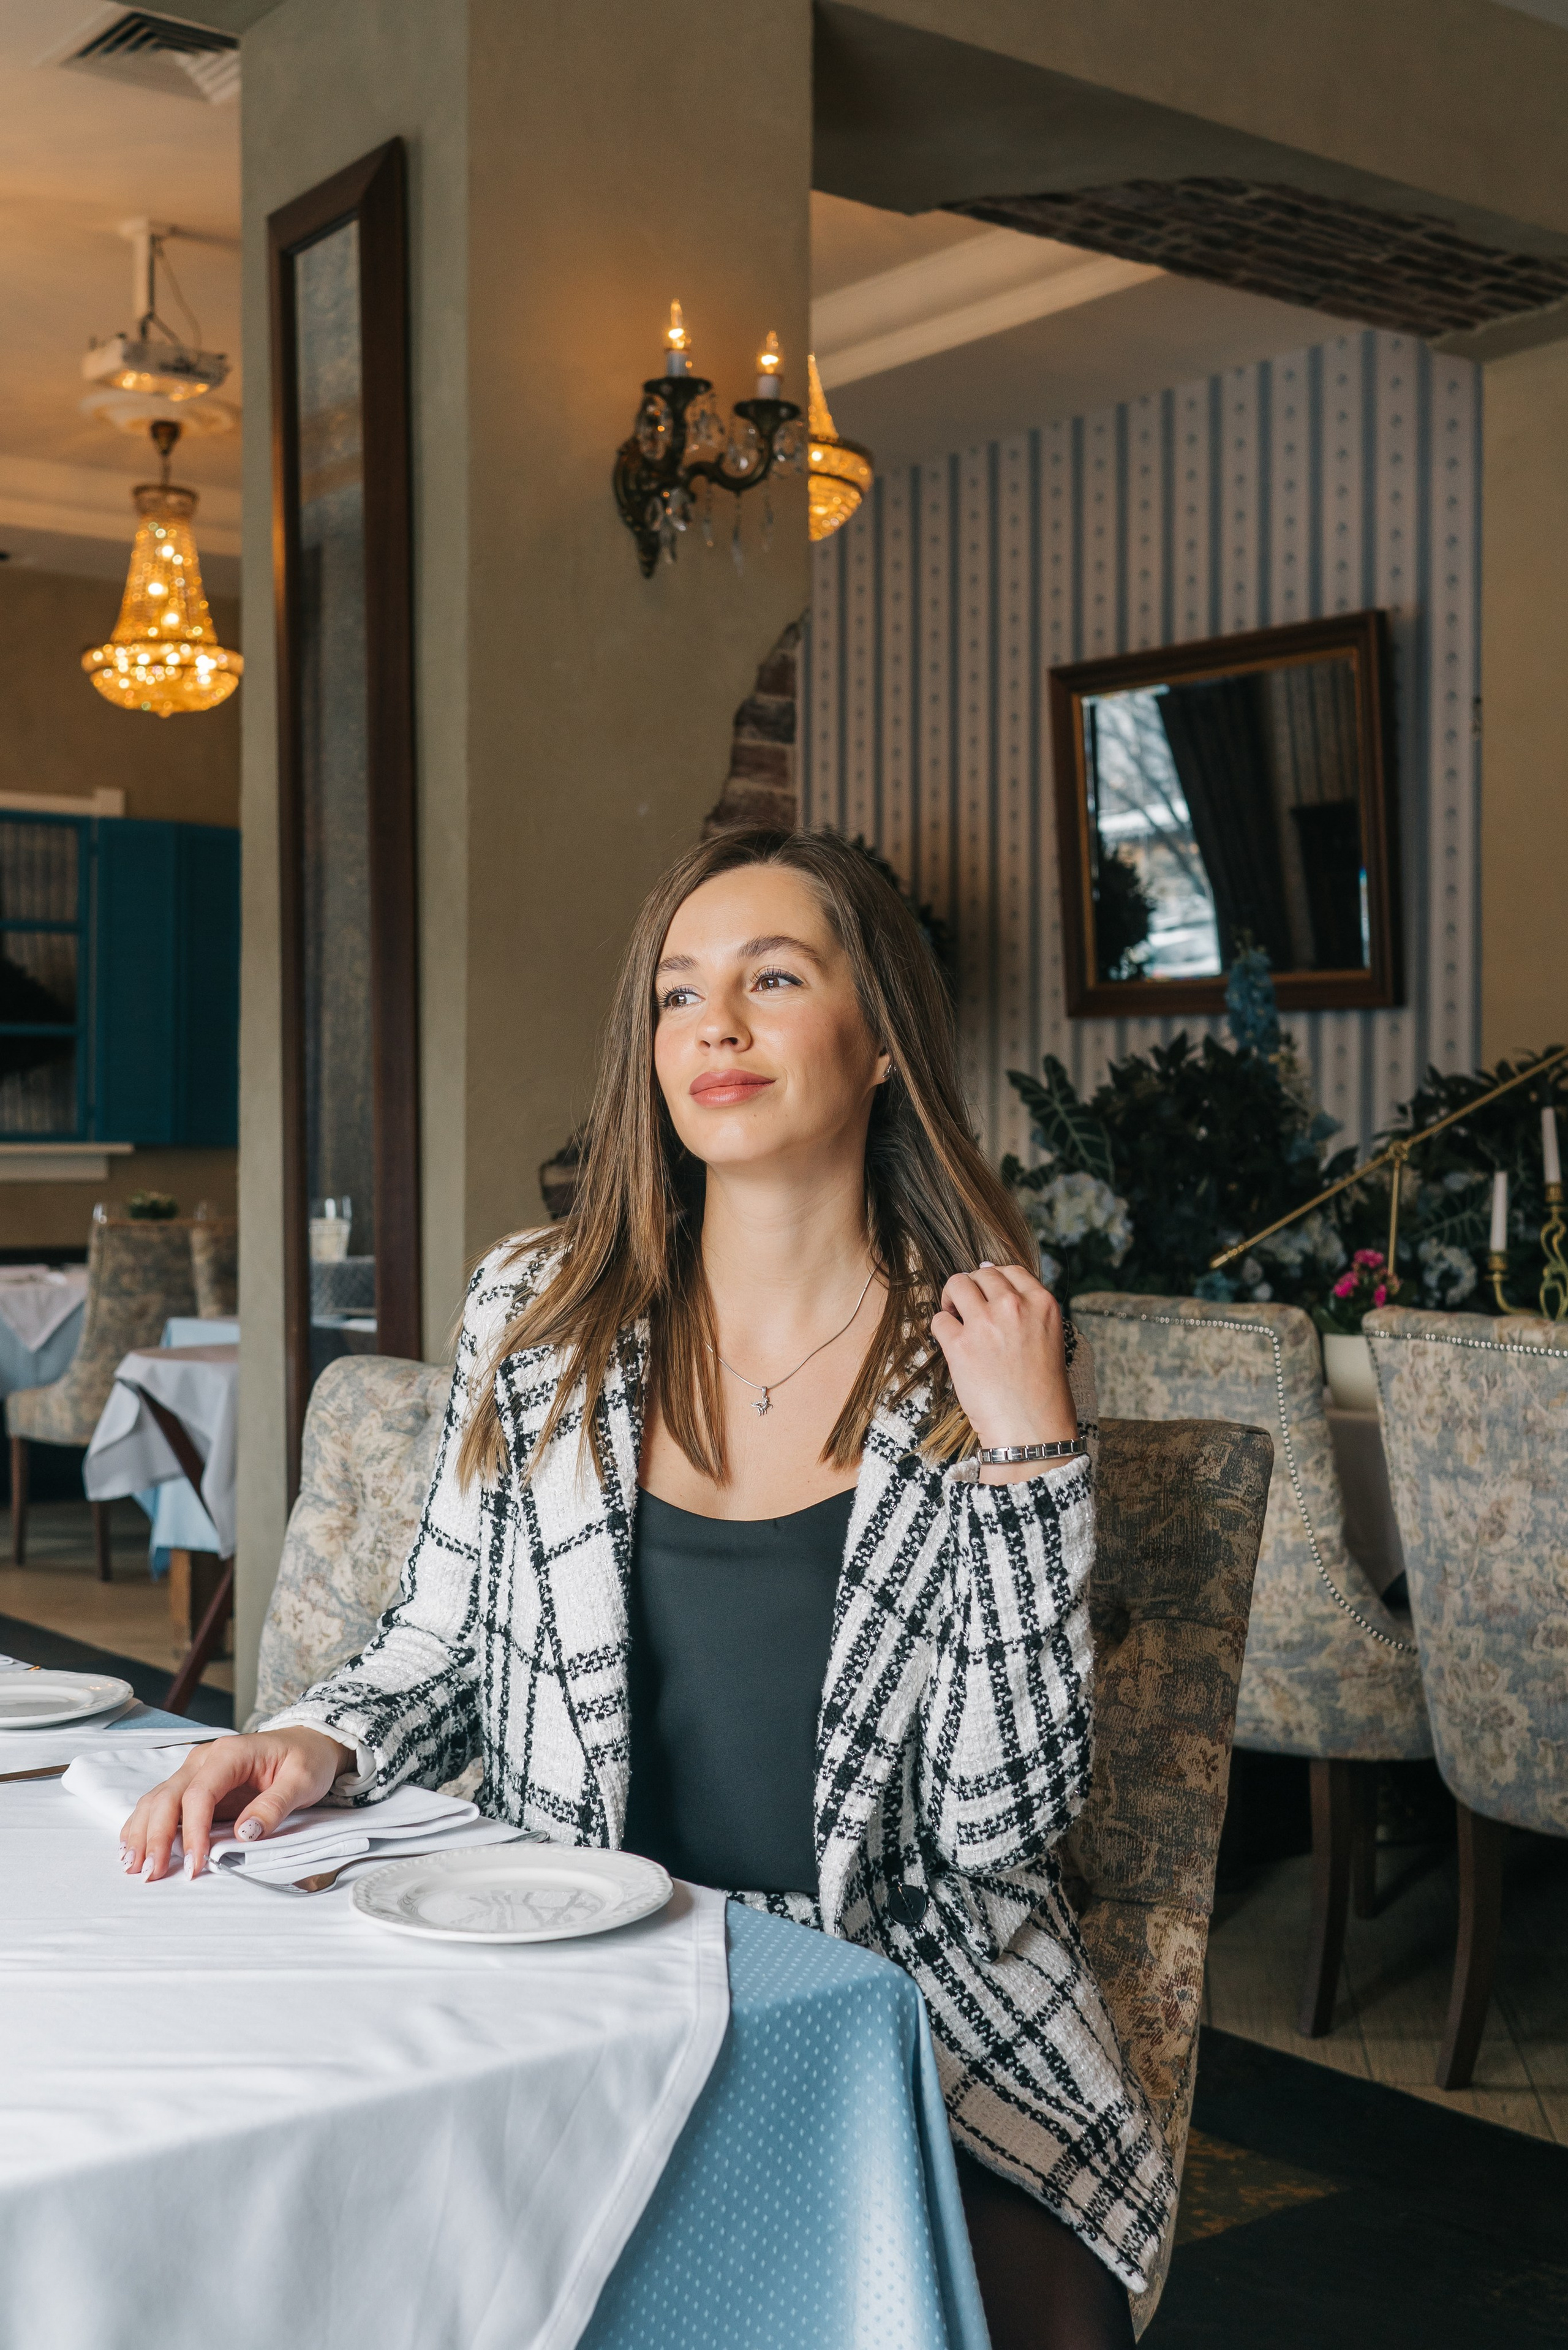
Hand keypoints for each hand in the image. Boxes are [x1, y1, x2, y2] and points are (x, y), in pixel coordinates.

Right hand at [119, 1728, 355, 1882]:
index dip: (194, 1831)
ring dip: (142, 1832)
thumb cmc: (306, 1759)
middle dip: (156, 1836)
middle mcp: (205, 1758)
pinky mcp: (194, 1785)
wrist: (309, 1742)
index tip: (195, 1864)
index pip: (200, 1794)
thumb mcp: (303, 1781)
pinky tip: (133, 1845)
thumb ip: (275, 1806)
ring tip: (133, 1865)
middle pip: (168, 1797)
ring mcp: (195, 1771)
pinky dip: (145, 1824)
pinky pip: (162, 1802)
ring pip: (157, 1799)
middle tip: (151, 1872)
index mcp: (230, 1754)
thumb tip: (245, 1834)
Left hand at [930, 1262, 1076, 1477]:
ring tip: (955, 1318)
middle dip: (971, 1287)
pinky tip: (953, 1345)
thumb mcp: (1049, 1338)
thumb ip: (1026, 1309)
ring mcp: (985, 1324)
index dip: (993, 1279)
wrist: (1031, 1431)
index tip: (987, 1294)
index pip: (1010, 1270)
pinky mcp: (960, 1345)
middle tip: (968, 1308)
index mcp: (1043, 1304)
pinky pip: (939, 1320)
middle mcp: (1014, 1307)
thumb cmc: (1042, 1393)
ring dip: (952, 1298)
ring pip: (957, 1285)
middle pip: (981, 1274)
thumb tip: (988, 1271)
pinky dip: (941, 1330)